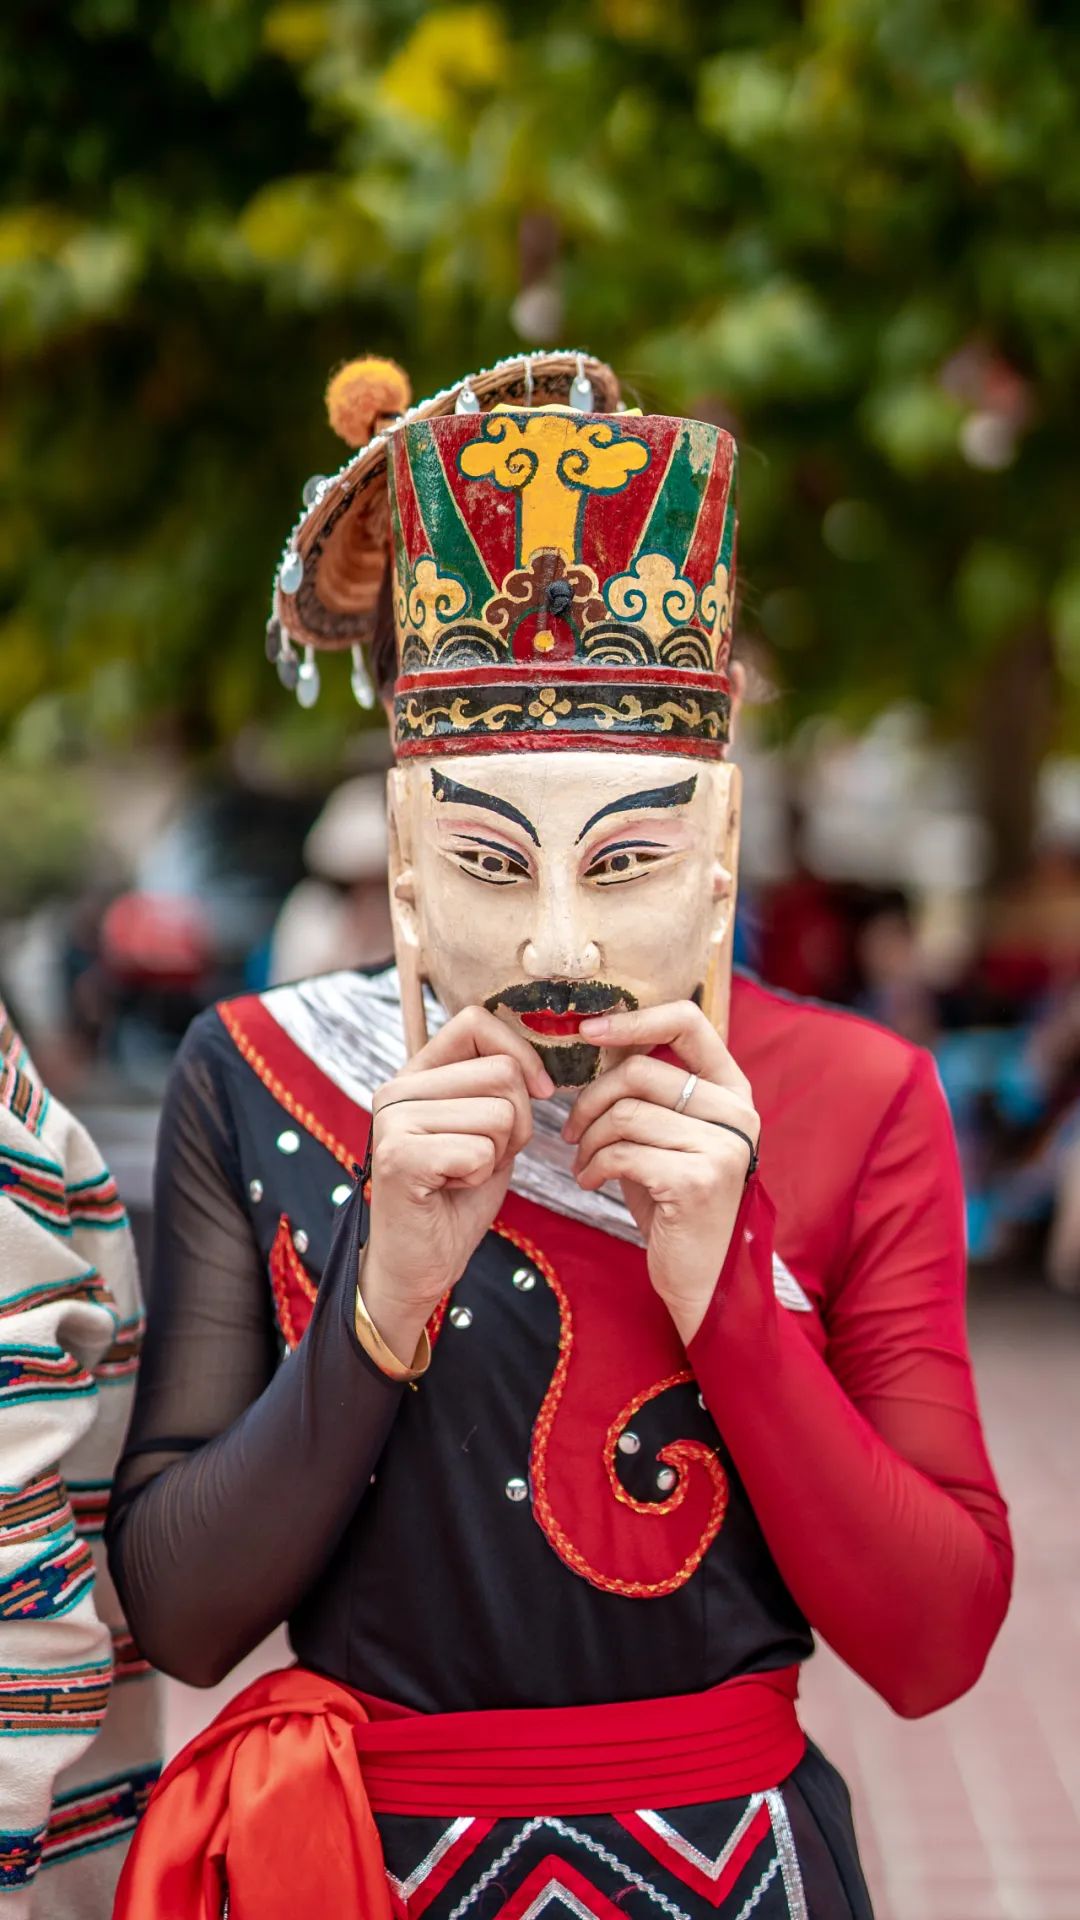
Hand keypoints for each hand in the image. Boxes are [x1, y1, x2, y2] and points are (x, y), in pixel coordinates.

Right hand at [362, 1008, 552, 1358]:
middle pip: (502, 1073)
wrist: (418, 1266)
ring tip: (464, 1174)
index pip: (476, 1021)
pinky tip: (450, 1190)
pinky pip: (479, 1150)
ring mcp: (392, 1120)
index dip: (520, 1053)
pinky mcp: (398, 1156)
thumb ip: (500, 1090)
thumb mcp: (487, 1132)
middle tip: (484, 1157)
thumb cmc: (456, 1200)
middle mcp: (396, 1088)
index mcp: (417, 1073)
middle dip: (518, 1123)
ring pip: (499, 1113)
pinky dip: (480, 1178)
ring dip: (498, 1154)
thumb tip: (538, 1062)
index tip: (540, 1092)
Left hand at [562, 1000, 758, 1344]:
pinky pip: (622, 1152)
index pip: (687, 1022)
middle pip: (641, 1071)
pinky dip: (593, 1167)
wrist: (701, 1276)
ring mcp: (723, 1146)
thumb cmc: (673, 1200)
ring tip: (584, 1163)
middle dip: (590, 1099)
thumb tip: (600, 1035)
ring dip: (589, 1140)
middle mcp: (738, 1112)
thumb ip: (647, 1089)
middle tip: (572, 1131)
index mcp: (732, 1090)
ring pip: (625, 1112)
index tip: (588, 1030)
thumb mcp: (665, 1135)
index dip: (633, 1019)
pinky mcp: (699, 1180)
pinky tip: (592, 1181)